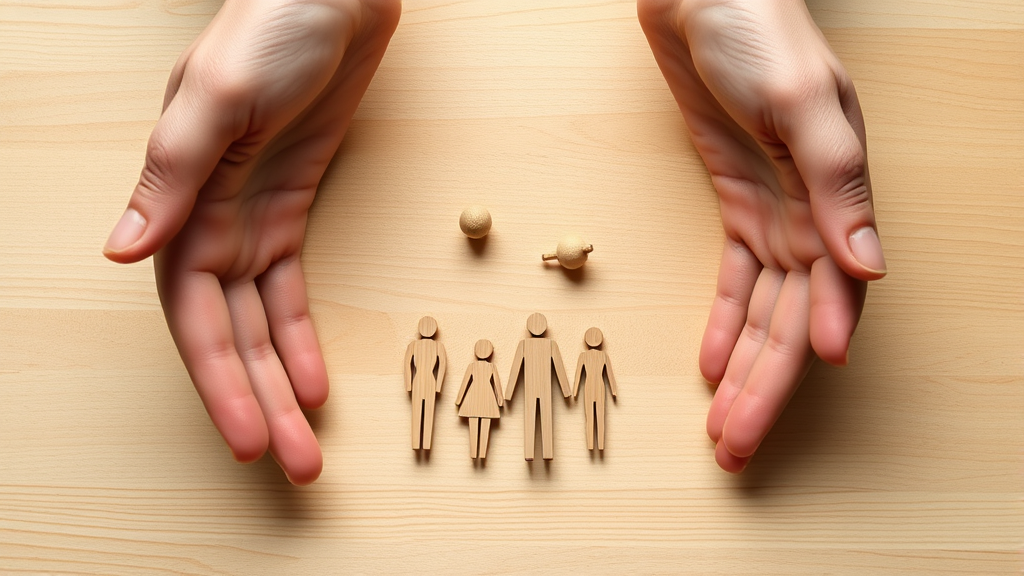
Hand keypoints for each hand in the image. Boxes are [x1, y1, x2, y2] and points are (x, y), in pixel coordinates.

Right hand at [103, 0, 399, 483]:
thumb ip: (173, 173)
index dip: (218, 378)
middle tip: (290, 463)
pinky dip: (301, 336)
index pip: (194, 314)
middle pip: (229, 333)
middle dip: (256, 400)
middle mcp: (211, 221)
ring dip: (281, 383)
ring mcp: (252, 218)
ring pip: (261, 323)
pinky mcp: (290, 208)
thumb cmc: (271, 23)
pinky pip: (290, 290)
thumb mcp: (218, 93)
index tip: (247, 436)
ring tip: (307, 444)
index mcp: (184, 200)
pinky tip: (315, 380)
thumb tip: (121, 251)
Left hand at [639, 0, 885, 471]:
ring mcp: (771, 214)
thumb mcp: (802, 98)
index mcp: (835, 195)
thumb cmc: (758, 29)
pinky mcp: (735, 204)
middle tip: (738, 448)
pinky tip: (711, 367)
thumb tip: (868, 270)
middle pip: (789, 321)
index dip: (815, 340)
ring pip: (761, 314)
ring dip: (742, 374)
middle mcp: (809, 216)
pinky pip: (732, 280)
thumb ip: (836, 182)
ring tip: (722, 430)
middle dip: (766, 387)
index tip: (805, 383)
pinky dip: (721, 324)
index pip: (831, 290)